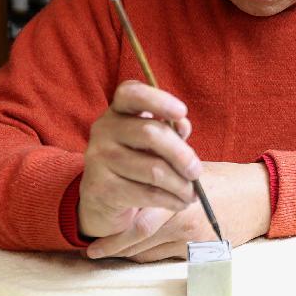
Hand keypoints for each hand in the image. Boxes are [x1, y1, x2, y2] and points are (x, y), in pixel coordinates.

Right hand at [78, 80, 201, 238]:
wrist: (103, 199)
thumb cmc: (138, 161)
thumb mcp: (155, 142)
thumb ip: (170, 130)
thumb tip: (182, 125)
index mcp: (119, 110)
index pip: (131, 93)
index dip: (158, 100)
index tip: (182, 112)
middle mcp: (104, 129)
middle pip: (150, 133)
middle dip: (182, 155)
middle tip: (197, 172)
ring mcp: (98, 158)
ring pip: (153, 169)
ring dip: (180, 185)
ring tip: (191, 193)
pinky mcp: (101, 187)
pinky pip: (147, 193)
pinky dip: (171, 200)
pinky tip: (180, 203)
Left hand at [86, 162, 271, 261]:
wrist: (261, 196)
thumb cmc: (225, 179)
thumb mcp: (190, 171)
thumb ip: (162, 180)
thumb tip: (130, 187)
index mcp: (178, 195)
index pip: (138, 222)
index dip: (112, 235)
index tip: (93, 242)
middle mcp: (184, 219)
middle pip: (139, 240)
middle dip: (114, 248)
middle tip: (94, 251)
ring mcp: (194, 238)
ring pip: (149, 251)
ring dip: (131, 251)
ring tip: (114, 248)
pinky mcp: (202, 249)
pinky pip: (166, 256)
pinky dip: (151, 252)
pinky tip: (143, 248)